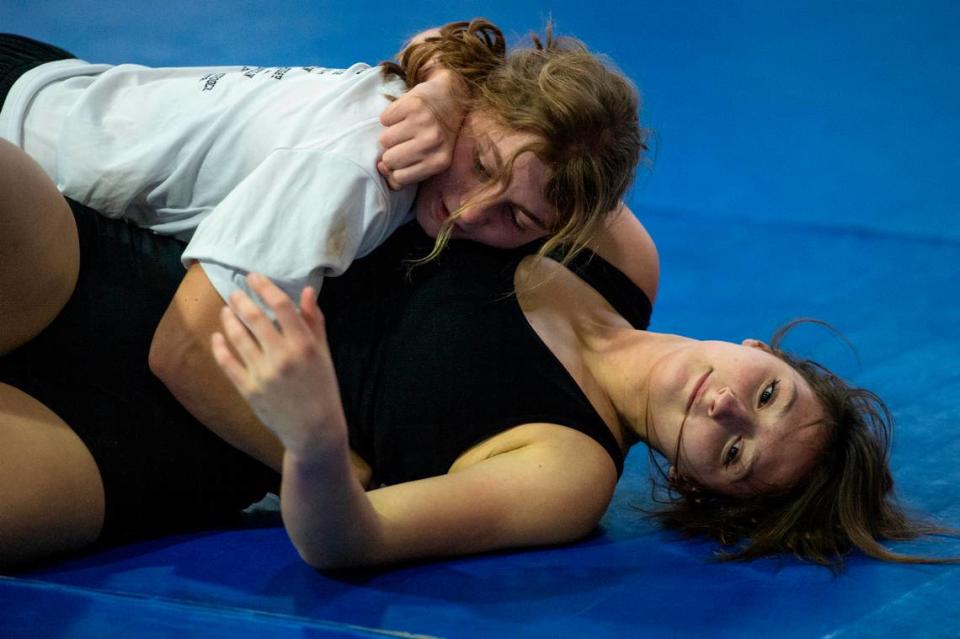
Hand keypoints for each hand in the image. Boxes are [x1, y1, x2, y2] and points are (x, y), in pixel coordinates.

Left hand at [211, 273, 345, 455]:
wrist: (313, 428)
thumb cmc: (322, 387)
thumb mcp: (323, 353)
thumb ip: (314, 321)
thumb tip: (306, 291)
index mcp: (304, 345)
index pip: (281, 306)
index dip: (265, 287)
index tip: (254, 276)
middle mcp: (282, 356)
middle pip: (255, 318)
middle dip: (241, 300)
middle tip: (235, 292)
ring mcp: (262, 373)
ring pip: (237, 337)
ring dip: (229, 320)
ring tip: (226, 311)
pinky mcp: (248, 389)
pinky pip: (227, 363)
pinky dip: (220, 346)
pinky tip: (217, 336)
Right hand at [378, 68, 465, 189]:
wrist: (452, 97)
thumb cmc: (437, 134)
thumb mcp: (432, 159)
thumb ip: (409, 171)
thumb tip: (381, 169)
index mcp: (440, 162)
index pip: (400, 178)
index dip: (395, 169)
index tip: (402, 160)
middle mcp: (433, 142)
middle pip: (390, 160)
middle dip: (391, 152)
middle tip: (404, 142)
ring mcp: (424, 122)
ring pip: (384, 140)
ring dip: (390, 134)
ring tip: (405, 128)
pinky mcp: (413, 104)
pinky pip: (384, 119)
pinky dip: (390, 117)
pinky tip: (405, 115)